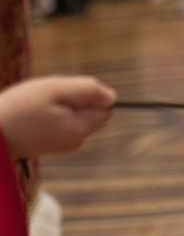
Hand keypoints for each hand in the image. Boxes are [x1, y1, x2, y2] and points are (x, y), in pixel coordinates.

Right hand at [0, 76, 114, 158]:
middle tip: (48, 100)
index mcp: (80, 130)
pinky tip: (32, 115)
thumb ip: (87, 91)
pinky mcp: (49, 145)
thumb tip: (112, 97)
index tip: (63, 94)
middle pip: (92, 112)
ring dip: (62, 106)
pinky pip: (62, 122)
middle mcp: (75, 142)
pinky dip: (51, 115)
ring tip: (37, 107)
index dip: (88, 95)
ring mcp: (62, 145)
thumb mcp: (55, 89)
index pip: (105, 107)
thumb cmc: (18, 109)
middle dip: (76, 101)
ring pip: (76, 116)